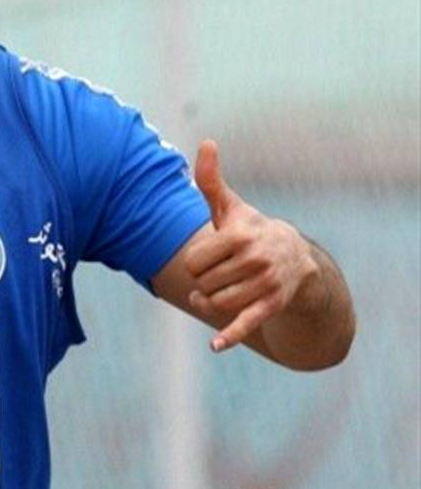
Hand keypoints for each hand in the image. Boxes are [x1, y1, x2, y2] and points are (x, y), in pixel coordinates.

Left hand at [184, 140, 319, 352]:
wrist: (295, 260)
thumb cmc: (250, 231)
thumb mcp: (230, 207)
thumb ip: (211, 180)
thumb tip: (206, 142)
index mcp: (240, 235)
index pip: (193, 262)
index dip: (195, 263)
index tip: (209, 257)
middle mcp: (255, 260)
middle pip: (202, 285)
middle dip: (204, 282)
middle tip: (220, 273)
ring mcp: (264, 284)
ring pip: (216, 304)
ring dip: (210, 303)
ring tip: (218, 292)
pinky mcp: (271, 307)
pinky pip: (246, 324)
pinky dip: (230, 336)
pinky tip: (215, 346)